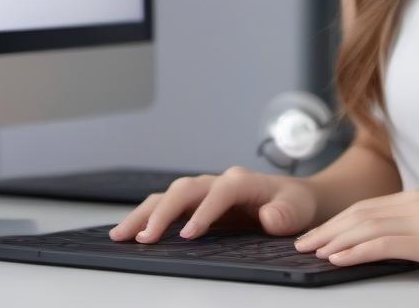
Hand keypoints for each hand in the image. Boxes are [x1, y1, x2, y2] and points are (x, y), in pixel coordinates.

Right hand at [108, 165, 318, 242]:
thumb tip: (268, 218)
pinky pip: (168, 207)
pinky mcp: (197, 205)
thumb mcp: (297, 210)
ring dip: (146, 214)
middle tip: (144, 238)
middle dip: (163, 212)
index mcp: (243, 181)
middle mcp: (219, 182)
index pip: (219, 192)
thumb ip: (285, 214)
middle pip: (185, 189)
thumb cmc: (294, 204)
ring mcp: (206, 192)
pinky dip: (148, 217)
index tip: (189, 235)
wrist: (294, 199)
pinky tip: (130, 233)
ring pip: (170, 196)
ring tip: (121, 235)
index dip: (204, 212)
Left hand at [292, 186, 418, 280]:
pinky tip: (339, 258)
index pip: (366, 207)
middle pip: (360, 214)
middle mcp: (417, 202)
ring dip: (334, 240)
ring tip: (311, 252)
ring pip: (367, 226)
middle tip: (300, 244)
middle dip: (327, 229)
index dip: (336, 221)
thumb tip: (383, 243)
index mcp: (417, 197)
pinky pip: (386, 243)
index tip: (314, 234)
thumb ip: (414, 229)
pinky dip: (357, 250)